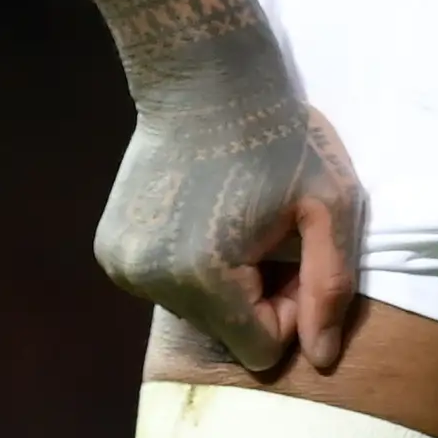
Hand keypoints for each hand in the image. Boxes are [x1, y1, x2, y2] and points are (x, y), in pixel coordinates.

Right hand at [93, 45, 364, 375]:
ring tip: (232, 215)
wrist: (203, 77)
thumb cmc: (280, 136)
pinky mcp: (108, 250)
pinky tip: (198, 211)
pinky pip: (163, 285)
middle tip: (266, 230)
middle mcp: (151, 280)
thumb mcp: (330, 204)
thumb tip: (319, 360)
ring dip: (220, 278)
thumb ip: (329, 286)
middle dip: (253, 293)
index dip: (289, 306)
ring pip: (194, 310)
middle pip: (224, 330)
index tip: (291, 250)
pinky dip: (186, 262)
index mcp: (205, 276)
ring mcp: (121, 265)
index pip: (260, 348)